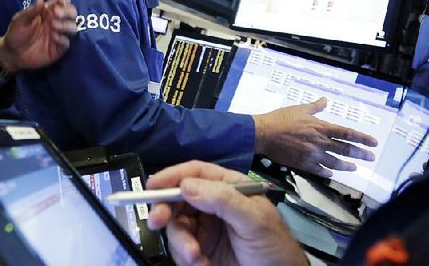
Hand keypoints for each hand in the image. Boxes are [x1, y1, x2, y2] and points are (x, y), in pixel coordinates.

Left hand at [0, 0, 77, 73]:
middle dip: (68, 11)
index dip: (64, 0)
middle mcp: (56, 21)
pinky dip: (63, 39)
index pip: (62, 1)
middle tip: (57, 14)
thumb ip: (31, 11)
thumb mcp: (20, 20)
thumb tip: (41, 0)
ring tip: (54, 26)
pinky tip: (54, 38)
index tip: (60, 2)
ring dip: (66, 24)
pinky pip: (68, 42)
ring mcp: (59, 34)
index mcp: (48, 11)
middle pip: (72, 12)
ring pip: (73, 27)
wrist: (13, 54)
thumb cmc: (16, 33)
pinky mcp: (59, 48)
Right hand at [146, 161, 305, 265]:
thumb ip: (223, 200)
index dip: (172, 176)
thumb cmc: (275, 247)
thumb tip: (187, 186)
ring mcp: (206, 228)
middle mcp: (213, 204)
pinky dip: (186, 258)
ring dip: (181, 242)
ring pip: (176, 227)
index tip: (152, 185)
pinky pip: (180, 249)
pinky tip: (203, 264)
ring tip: (196, 258)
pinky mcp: (201, 251)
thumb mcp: (254, 220)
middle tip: (157, 222)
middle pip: (178, 199)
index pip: (196, 173)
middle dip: (166, 210)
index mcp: (229, 187)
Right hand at [253, 98, 377, 177]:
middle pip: (345, 149)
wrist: (264, 133)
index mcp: (320, 127)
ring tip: (354, 167)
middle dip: (361, 154)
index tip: (373, 142)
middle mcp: (320, 142)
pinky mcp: (303, 164)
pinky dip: (328, 172)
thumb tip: (325, 100)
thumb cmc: (280, 119)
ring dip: (346, 166)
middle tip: (371, 157)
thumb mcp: (299, 109)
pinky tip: (332, 174)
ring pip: (335, 163)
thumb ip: (315, 106)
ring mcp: (312, 155)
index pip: (347, 133)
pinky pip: (320, 170)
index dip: (362, 138)